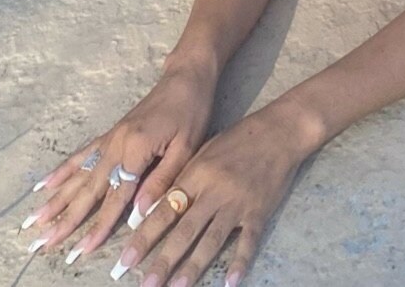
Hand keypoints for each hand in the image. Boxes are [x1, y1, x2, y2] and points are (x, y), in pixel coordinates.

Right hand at [21, 54, 217, 263]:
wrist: (185, 78)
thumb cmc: (191, 112)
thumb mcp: (186, 147)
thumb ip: (162, 180)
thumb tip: (139, 213)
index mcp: (136, 149)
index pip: (115, 196)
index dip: (99, 225)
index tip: (81, 250)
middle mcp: (116, 144)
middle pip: (88, 189)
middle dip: (65, 219)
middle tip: (42, 243)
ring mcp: (110, 139)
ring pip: (79, 174)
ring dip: (56, 199)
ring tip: (33, 220)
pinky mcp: (110, 134)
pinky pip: (81, 154)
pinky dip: (62, 171)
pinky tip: (44, 184)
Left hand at [105, 99, 315, 286]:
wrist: (279, 132)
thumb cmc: (238, 139)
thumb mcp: (204, 152)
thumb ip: (182, 179)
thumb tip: (156, 206)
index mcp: (197, 175)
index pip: (165, 211)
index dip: (144, 236)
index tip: (125, 259)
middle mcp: (214, 192)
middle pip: (185, 231)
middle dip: (163, 261)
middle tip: (146, 285)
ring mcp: (237, 203)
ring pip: (212, 240)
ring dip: (193, 266)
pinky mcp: (259, 211)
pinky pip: (248, 241)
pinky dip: (240, 262)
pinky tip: (230, 282)